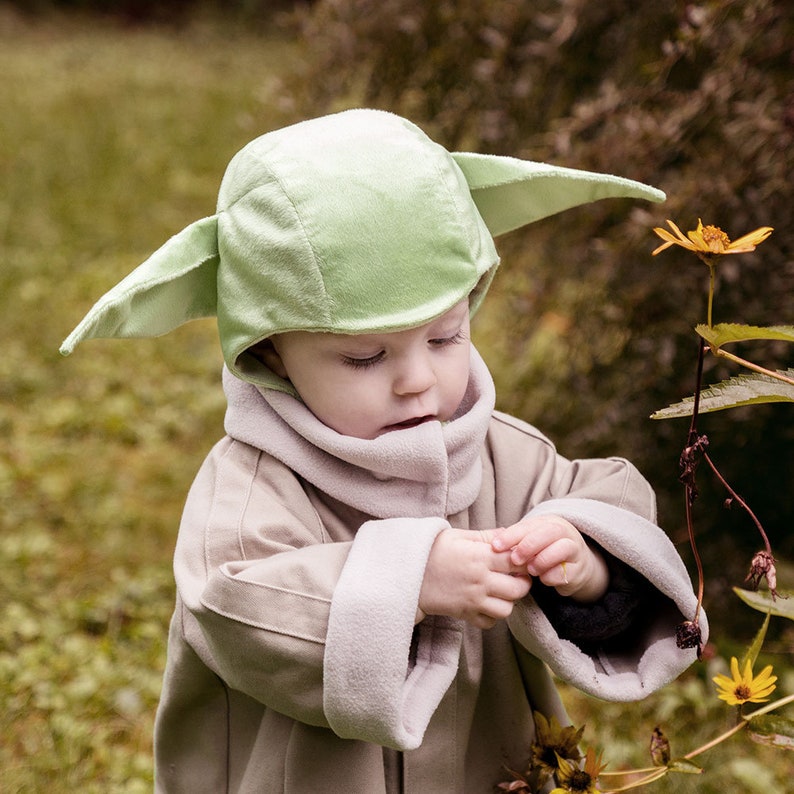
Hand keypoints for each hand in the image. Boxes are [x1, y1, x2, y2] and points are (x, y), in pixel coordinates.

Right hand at [417, 529, 530, 628]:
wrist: (407, 573)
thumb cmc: (432, 550)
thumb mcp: (457, 536)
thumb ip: (485, 536)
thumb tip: (507, 534)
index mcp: (479, 558)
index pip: (515, 561)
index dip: (523, 560)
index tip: (520, 559)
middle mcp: (479, 581)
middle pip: (518, 589)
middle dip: (522, 583)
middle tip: (516, 576)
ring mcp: (472, 600)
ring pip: (507, 609)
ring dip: (508, 601)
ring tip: (501, 591)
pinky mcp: (464, 614)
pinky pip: (489, 622)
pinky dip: (492, 616)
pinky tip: (487, 603)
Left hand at [491, 515, 608, 601]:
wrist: (575, 565)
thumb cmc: (544, 551)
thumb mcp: (529, 543)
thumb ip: (515, 542)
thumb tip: (493, 545)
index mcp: (547, 522)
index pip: (529, 525)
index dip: (511, 535)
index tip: (496, 547)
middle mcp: (563, 532)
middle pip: (548, 532)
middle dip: (528, 545)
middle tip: (514, 559)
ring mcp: (574, 549)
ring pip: (562, 548)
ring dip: (542, 560)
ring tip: (531, 570)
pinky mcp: (579, 569)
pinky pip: (566, 571)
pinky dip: (552, 576)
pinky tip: (544, 579)